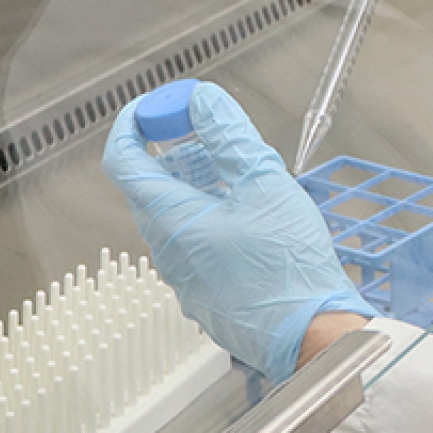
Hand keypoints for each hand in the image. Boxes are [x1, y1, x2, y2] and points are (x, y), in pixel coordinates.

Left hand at [100, 82, 373, 382]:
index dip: (133, 124)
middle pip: (149, 186)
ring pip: (171, 215)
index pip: (122, 160)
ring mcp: (181, 276)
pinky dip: (206, 215)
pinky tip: (246, 213)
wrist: (310, 331)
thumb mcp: (265, 182)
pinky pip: (189, 242)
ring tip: (236, 173)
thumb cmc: (288, 268)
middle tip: (208, 133)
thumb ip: (228, 134)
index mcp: (171, 220)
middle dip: (174, 151)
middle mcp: (165, 250)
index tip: (157, 107)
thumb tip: (202, 101)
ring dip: (194, 184)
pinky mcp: (201, 292)